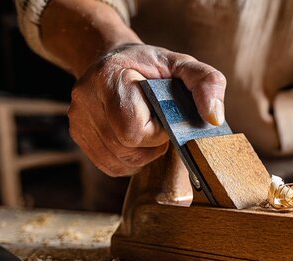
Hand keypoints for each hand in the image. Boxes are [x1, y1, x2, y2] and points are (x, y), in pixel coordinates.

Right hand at [68, 44, 226, 175]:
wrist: (117, 61)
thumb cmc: (154, 67)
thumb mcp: (184, 65)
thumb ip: (207, 83)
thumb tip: (214, 118)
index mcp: (109, 77)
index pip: (134, 130)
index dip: (157, 131)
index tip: (163, 114)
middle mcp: (85, 99)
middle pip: (126, 149)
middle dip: (151, 144)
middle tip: (158, 124)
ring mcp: (78, 120)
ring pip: (119, 161)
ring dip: (143, 154)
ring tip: (148, 129)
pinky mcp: (79, 136)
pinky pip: (111, 166)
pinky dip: (130, 159)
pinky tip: (136, 140)